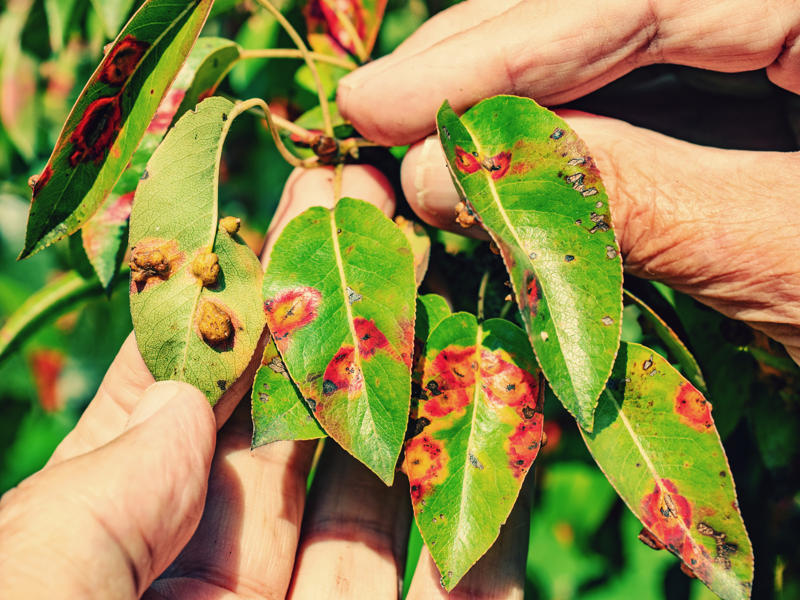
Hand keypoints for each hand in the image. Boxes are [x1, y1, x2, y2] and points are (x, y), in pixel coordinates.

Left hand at [0, 166, 528, 598]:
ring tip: (448, 271)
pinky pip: (474, 584)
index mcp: (119, 571)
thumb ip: (90, 508)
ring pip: (391, 493)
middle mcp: (229, 593)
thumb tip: (176, 392)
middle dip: (333, 316)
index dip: (222, 317)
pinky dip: (502, 501)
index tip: (266, 223)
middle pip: (295, 436)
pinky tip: (518, 405)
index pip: (172, 422)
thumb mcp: (38, 596)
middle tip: (365, 207)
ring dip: (427, 383)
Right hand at [337, 0, 799, 363]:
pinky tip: (509, 155)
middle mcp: (782, 0)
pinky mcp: (765, 73)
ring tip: (426, 141)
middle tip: (379, 116)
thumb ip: (608, 197)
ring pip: (618, 36)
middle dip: (487, 59)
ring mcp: (770, 32)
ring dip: (516, 93)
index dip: (494, 51)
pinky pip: (651, 77)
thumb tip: (442, 174)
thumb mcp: (772, 251)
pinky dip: (570, 122)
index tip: (379, 105)